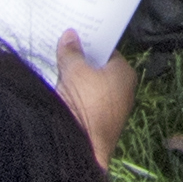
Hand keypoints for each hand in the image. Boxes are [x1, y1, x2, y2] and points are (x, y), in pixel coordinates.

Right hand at [40, 33, 140, 159]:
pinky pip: (88, 104)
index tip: (75, 38)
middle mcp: (124, 90)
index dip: (90, 44)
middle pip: (99, 70)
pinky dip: (76, 98)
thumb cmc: (85, 101)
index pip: (107, 51)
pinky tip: (60, 93)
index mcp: (125, 73)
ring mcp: (113, 110)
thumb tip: (70, 35)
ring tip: (57, 69)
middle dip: (82, 63)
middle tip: (62, 51)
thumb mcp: (74, 70)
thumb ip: (71, 51)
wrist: (82, 146)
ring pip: (92, 88)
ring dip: (77, 81)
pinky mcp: (101, 125)